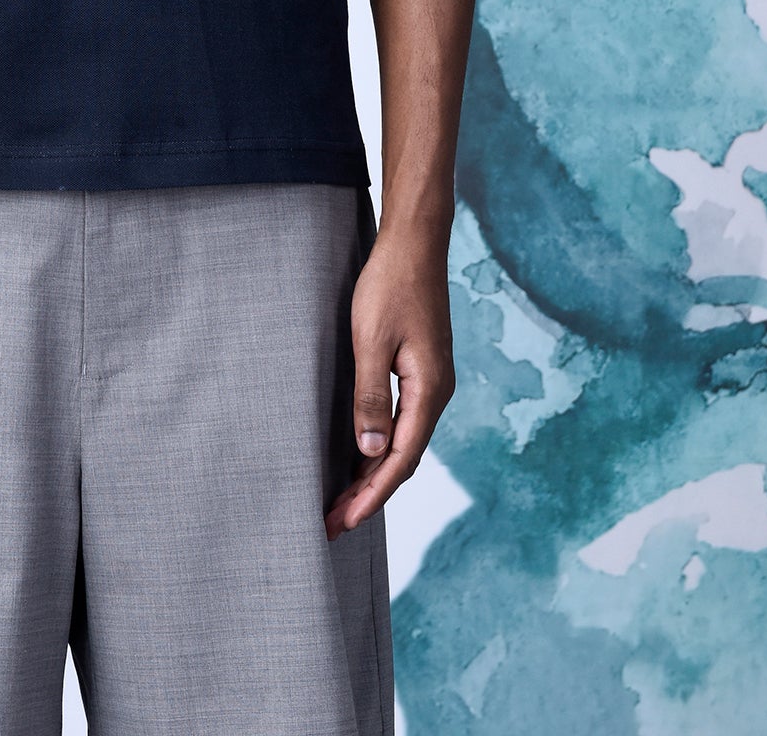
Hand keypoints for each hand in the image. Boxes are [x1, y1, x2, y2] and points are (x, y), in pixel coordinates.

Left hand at [324, 226, 454, 537]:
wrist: (414, 244)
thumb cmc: (390, 286)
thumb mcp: (371, 341)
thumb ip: (370, 397)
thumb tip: (370, 453)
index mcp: (428, 391)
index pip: (399, 461)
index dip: (371, 496)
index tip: (343, 521)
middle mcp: (434, 393)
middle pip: (403, 459)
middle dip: (369, 494)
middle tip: (332, 522)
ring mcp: (429, 382)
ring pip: (403, 443)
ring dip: (374, 473)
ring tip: (342, 501)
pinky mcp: (419, 369)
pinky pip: (402, 421)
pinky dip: (380, 447)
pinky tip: (360, 455)